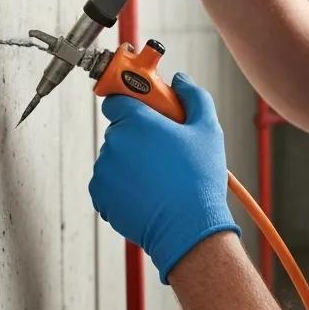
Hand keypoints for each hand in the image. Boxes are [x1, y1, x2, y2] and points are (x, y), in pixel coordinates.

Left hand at [88, 72, 239, 282]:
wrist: (187, 228)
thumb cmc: (199, 180)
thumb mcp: (208, 130)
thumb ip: (194, 96)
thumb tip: (180, 81)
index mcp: (136, 121)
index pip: (118, 99)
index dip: (132, 103)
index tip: (145, 110)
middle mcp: (114, 142)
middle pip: (119, 129)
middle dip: (137, 136)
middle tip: (163, 149)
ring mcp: (104, 170)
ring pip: (114, 157)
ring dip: (130, 162)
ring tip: (159, 177)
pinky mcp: (100, 195)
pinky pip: (108, 182)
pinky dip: (122, 186)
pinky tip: (148, 192)